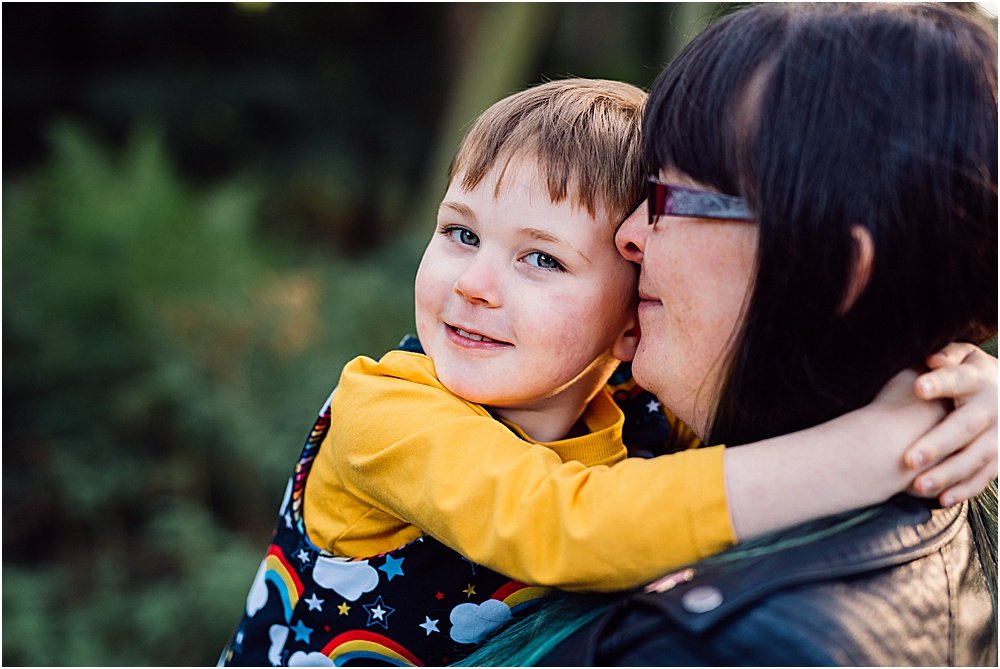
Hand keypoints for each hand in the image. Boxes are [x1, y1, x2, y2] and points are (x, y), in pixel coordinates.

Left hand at [904, 343, 997, 505]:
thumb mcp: (964, 356)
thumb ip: (948, 355)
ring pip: (975, 457)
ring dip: (947, 473)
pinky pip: (984, 476)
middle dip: (938, 444)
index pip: (959, 379)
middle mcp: (992, 408)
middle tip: (908, 459)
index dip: (941, 383)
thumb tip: (933, 359)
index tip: (919, 386)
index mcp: (979, 378)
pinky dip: (964, 489)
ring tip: (916, 486)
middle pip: (965, 426)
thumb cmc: (967, 372)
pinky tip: (941, 500)